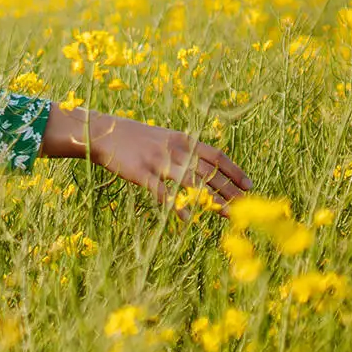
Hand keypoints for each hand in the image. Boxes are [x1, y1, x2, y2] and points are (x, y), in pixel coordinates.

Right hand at [41, 106, 251, 217]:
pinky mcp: (141, 173)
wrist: (100, 132)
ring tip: (228, 214)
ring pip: (193, 183)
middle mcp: (174, 149)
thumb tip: (204, 165)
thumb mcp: (161, 137)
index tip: (250, 186)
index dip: (235, 171)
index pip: (216, 156)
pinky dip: (178, 206)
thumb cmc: (131, 137)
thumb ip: (182, 149)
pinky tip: (189, 218)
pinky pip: (164, 193)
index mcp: (182, 139)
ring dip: (213, 200)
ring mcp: (158, 161)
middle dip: (231, 190)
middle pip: (209, 172)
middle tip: (247, 207)